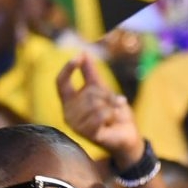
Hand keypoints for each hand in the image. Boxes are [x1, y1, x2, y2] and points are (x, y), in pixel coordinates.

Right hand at [55, 49, 142, 168]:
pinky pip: (101, 115)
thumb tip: (83, 52)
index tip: (78, 57)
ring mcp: (77, 125)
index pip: (60, 82)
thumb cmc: (113, 112)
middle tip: (114, 102)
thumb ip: (91, 73)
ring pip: (95, 103)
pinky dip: (112, 114)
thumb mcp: (102, 89)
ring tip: (113, 114)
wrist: (127, 135)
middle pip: (87, 92)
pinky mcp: (89, 134)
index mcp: (69, 101)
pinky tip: (113, 120)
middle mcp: (68, 113)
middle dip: (105, 94)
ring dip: (111, 106)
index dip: (68, 69)